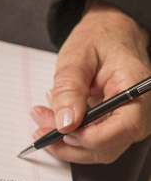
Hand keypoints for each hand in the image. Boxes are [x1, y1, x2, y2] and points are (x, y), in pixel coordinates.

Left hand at [30, 0, 150, 163]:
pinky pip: (96, 138)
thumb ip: (69, 90)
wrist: (110, 32)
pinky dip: (72, 133)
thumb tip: (65, 123)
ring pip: (99, 148)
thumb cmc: (99, 39)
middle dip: (69, 142)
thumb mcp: (76, 58)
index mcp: (137, 89)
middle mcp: (141, 110)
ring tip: (43, 116)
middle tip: (40, 124)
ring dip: (66, 140)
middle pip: (109, 147)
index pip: (125, 129)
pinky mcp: (118, 122)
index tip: (59, 129)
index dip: (90, 136)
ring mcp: (131, 119)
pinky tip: (55, 117)